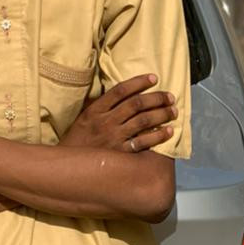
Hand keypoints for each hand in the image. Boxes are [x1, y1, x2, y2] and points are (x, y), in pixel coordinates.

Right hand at [59, 74, 176, 152]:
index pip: (120, 90)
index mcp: (96, 110)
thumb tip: (121, 94)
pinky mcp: (121, 153)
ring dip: (161, 114)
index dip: (139, 82)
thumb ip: (100, 106)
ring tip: (173, 111)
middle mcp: (106, 121)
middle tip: (170, 96)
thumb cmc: (78, 140)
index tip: (153, 78)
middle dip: (156, 98)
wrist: (70, 166)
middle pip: (136, 104)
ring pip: (143, 121)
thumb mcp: (84, 118)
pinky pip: (143, 142)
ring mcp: (114, 137)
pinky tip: (168, 131)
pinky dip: (157, 136)